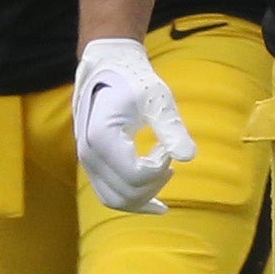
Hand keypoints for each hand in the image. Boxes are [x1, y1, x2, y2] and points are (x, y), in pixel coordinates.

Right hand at [72, 36, 193, 213]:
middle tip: (168, 157)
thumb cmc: (134, 81)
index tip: (166, 147)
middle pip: (126, 194)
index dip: (159, 168)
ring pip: (116, 200)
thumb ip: (171, 127)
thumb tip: (188, 157)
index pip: (135, 176)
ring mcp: (86, 162)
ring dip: (145, 196)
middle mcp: (88, 154)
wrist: (108, 71)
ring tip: (165, 174)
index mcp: (101, 137)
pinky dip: (133, 200)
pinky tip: (156, 202)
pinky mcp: (92, 165)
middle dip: (155, 184)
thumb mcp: (156, 98)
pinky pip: (110, 195)